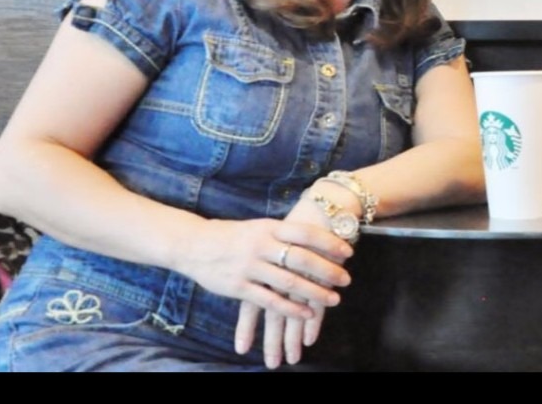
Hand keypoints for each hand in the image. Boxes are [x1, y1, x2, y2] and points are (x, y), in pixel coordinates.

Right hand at [234, 197, 353, 368]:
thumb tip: (311, 236)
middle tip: (346, 279)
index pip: (304, 232)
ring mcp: (250, 267)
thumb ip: (280, 233)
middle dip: (327, 270)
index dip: (328, 242)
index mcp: (268, 227)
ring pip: (289, 282)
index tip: (347, 251)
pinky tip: (308, 314)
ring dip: (315, 292)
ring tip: (334, 299)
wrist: (194, 244)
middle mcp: (261, 245)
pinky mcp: (239, 287)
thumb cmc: (230, 235)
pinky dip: (292, 308)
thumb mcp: (257, 226)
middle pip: (301, 258)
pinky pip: (270, 300)